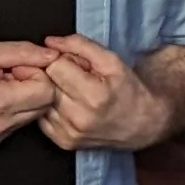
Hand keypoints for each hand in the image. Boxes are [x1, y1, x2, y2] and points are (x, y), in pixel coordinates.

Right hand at [0, 40, 58, 145]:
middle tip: (9, 75)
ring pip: (33, 116)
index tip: (17, 67)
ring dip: (24, 97)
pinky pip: (18, 124)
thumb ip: (24, 52)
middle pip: (44, 106)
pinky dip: (13, 109)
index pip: (47, 91)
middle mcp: (0, 126)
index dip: (38, 74)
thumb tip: (52, 56)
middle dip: (33, 86)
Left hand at [35, 35, 172, 150]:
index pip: (55, 66)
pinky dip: (52, 109)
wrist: (142, 125)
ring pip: (41, 100)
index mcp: (94, 96)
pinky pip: (42, 117)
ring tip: (74, 93)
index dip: (64, 60)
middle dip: (58, 75)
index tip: (78, 65)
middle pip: (45, 83)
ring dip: (54, 93)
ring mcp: (69, 133)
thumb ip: (80, 45)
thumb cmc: (128, 90)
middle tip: (76, 79)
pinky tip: (69, 107)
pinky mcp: (63, 143)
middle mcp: (79, 118)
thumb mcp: (112, 61)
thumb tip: (50, 42)